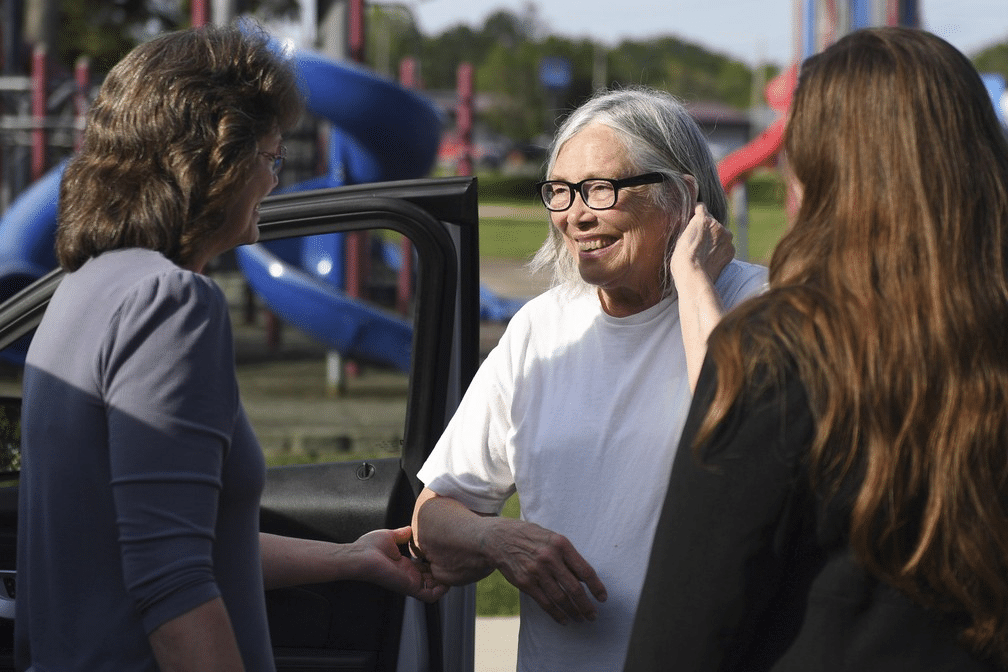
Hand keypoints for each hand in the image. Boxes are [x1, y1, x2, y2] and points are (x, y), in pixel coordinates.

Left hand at [352, 526, 447, 602]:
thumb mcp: (390, 536)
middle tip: (452, 561)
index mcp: (404, 565)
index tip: (443, 552)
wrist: (359, 557)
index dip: (435, 561)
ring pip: (434, 588)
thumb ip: (402, 534)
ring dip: (445, 581)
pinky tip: (446, 581)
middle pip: (432, 578)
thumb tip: (410, 529)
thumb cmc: (368, 548)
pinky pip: (429, 595)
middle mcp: (408, 575)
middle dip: (443, 571)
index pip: (425, 567)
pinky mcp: (409, 586)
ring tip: (452, 570)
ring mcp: (410, 582)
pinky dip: (440, 590)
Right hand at [481, 519, 606, 624]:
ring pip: (561, 598)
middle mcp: (549, 558)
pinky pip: (545, 603)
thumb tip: (585, 579)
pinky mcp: (525, 583)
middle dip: (586, 605)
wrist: (500, 538)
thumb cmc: (531, 538)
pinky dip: (556, 614)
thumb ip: (568, 556)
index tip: (603, 598)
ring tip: (581, 618)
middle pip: (574, 588)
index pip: (585, 570)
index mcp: (560, 544)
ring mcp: (536, 571)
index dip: (596, 587)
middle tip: (593, 615)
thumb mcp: (552, 538)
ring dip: (573, 612)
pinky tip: (564, 619)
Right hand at [671, 204, 734, 285]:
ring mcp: (726, 238)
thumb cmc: (681, 259)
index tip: (694, 219)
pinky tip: (711, 260)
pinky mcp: (731, 250)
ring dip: (715, 241)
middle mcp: (718, 225)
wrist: (693, 276)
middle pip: (713, 223)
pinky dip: (720, 251)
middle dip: (707, 230)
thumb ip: (691, 228)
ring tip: (704, 253)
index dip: (697, 214)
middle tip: (698, 243)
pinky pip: (725, 247)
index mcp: (703, 218)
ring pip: (720, 235)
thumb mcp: (681, 238)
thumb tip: (696, 227)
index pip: (701, 208)